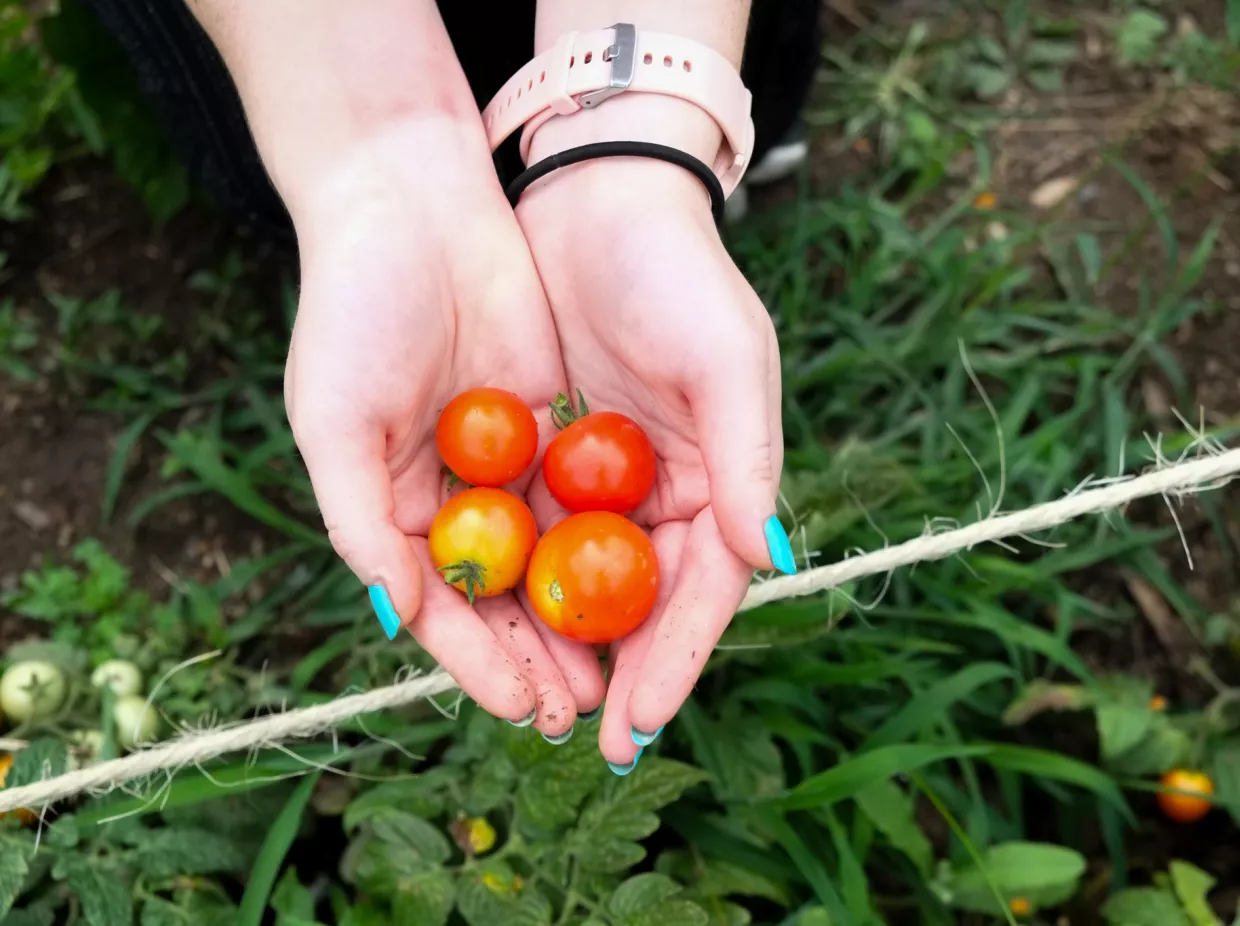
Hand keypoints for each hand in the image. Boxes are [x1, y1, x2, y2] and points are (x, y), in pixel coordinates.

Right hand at [283, 118, 603, 738]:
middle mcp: (451, 499)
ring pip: (549, 558)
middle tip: (583, 710)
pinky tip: (639, 583)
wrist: (412, 209)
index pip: (441, 609)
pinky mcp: (551, 425)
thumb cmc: (354, 315)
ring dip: (578, 615)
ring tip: (617, 673)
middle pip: (502, 598)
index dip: (479, 662)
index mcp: (392, 509)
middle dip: (538, 656)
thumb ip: (362, 525)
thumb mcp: (338, 423)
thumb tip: (398, 617)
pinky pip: (582, 496)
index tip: (521, 706)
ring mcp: (504, 464)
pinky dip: (603, 542)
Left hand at [517, 158, 794, 770]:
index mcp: (718, 480)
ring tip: (538, 703)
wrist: (595, 200)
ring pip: (583, 581)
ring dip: (564, 643)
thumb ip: (747, 457)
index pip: (703, 589)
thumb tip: (768, 559)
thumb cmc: (675, 274)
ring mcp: (602, 480)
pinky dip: (518, 580)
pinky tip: (493, 622)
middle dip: (619, 671)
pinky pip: (532, 532)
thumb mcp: (725, 357)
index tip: (641, 718)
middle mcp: (663, 492)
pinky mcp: (545, 456)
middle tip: (590, 738)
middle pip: (642, 602)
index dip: (677, 658)